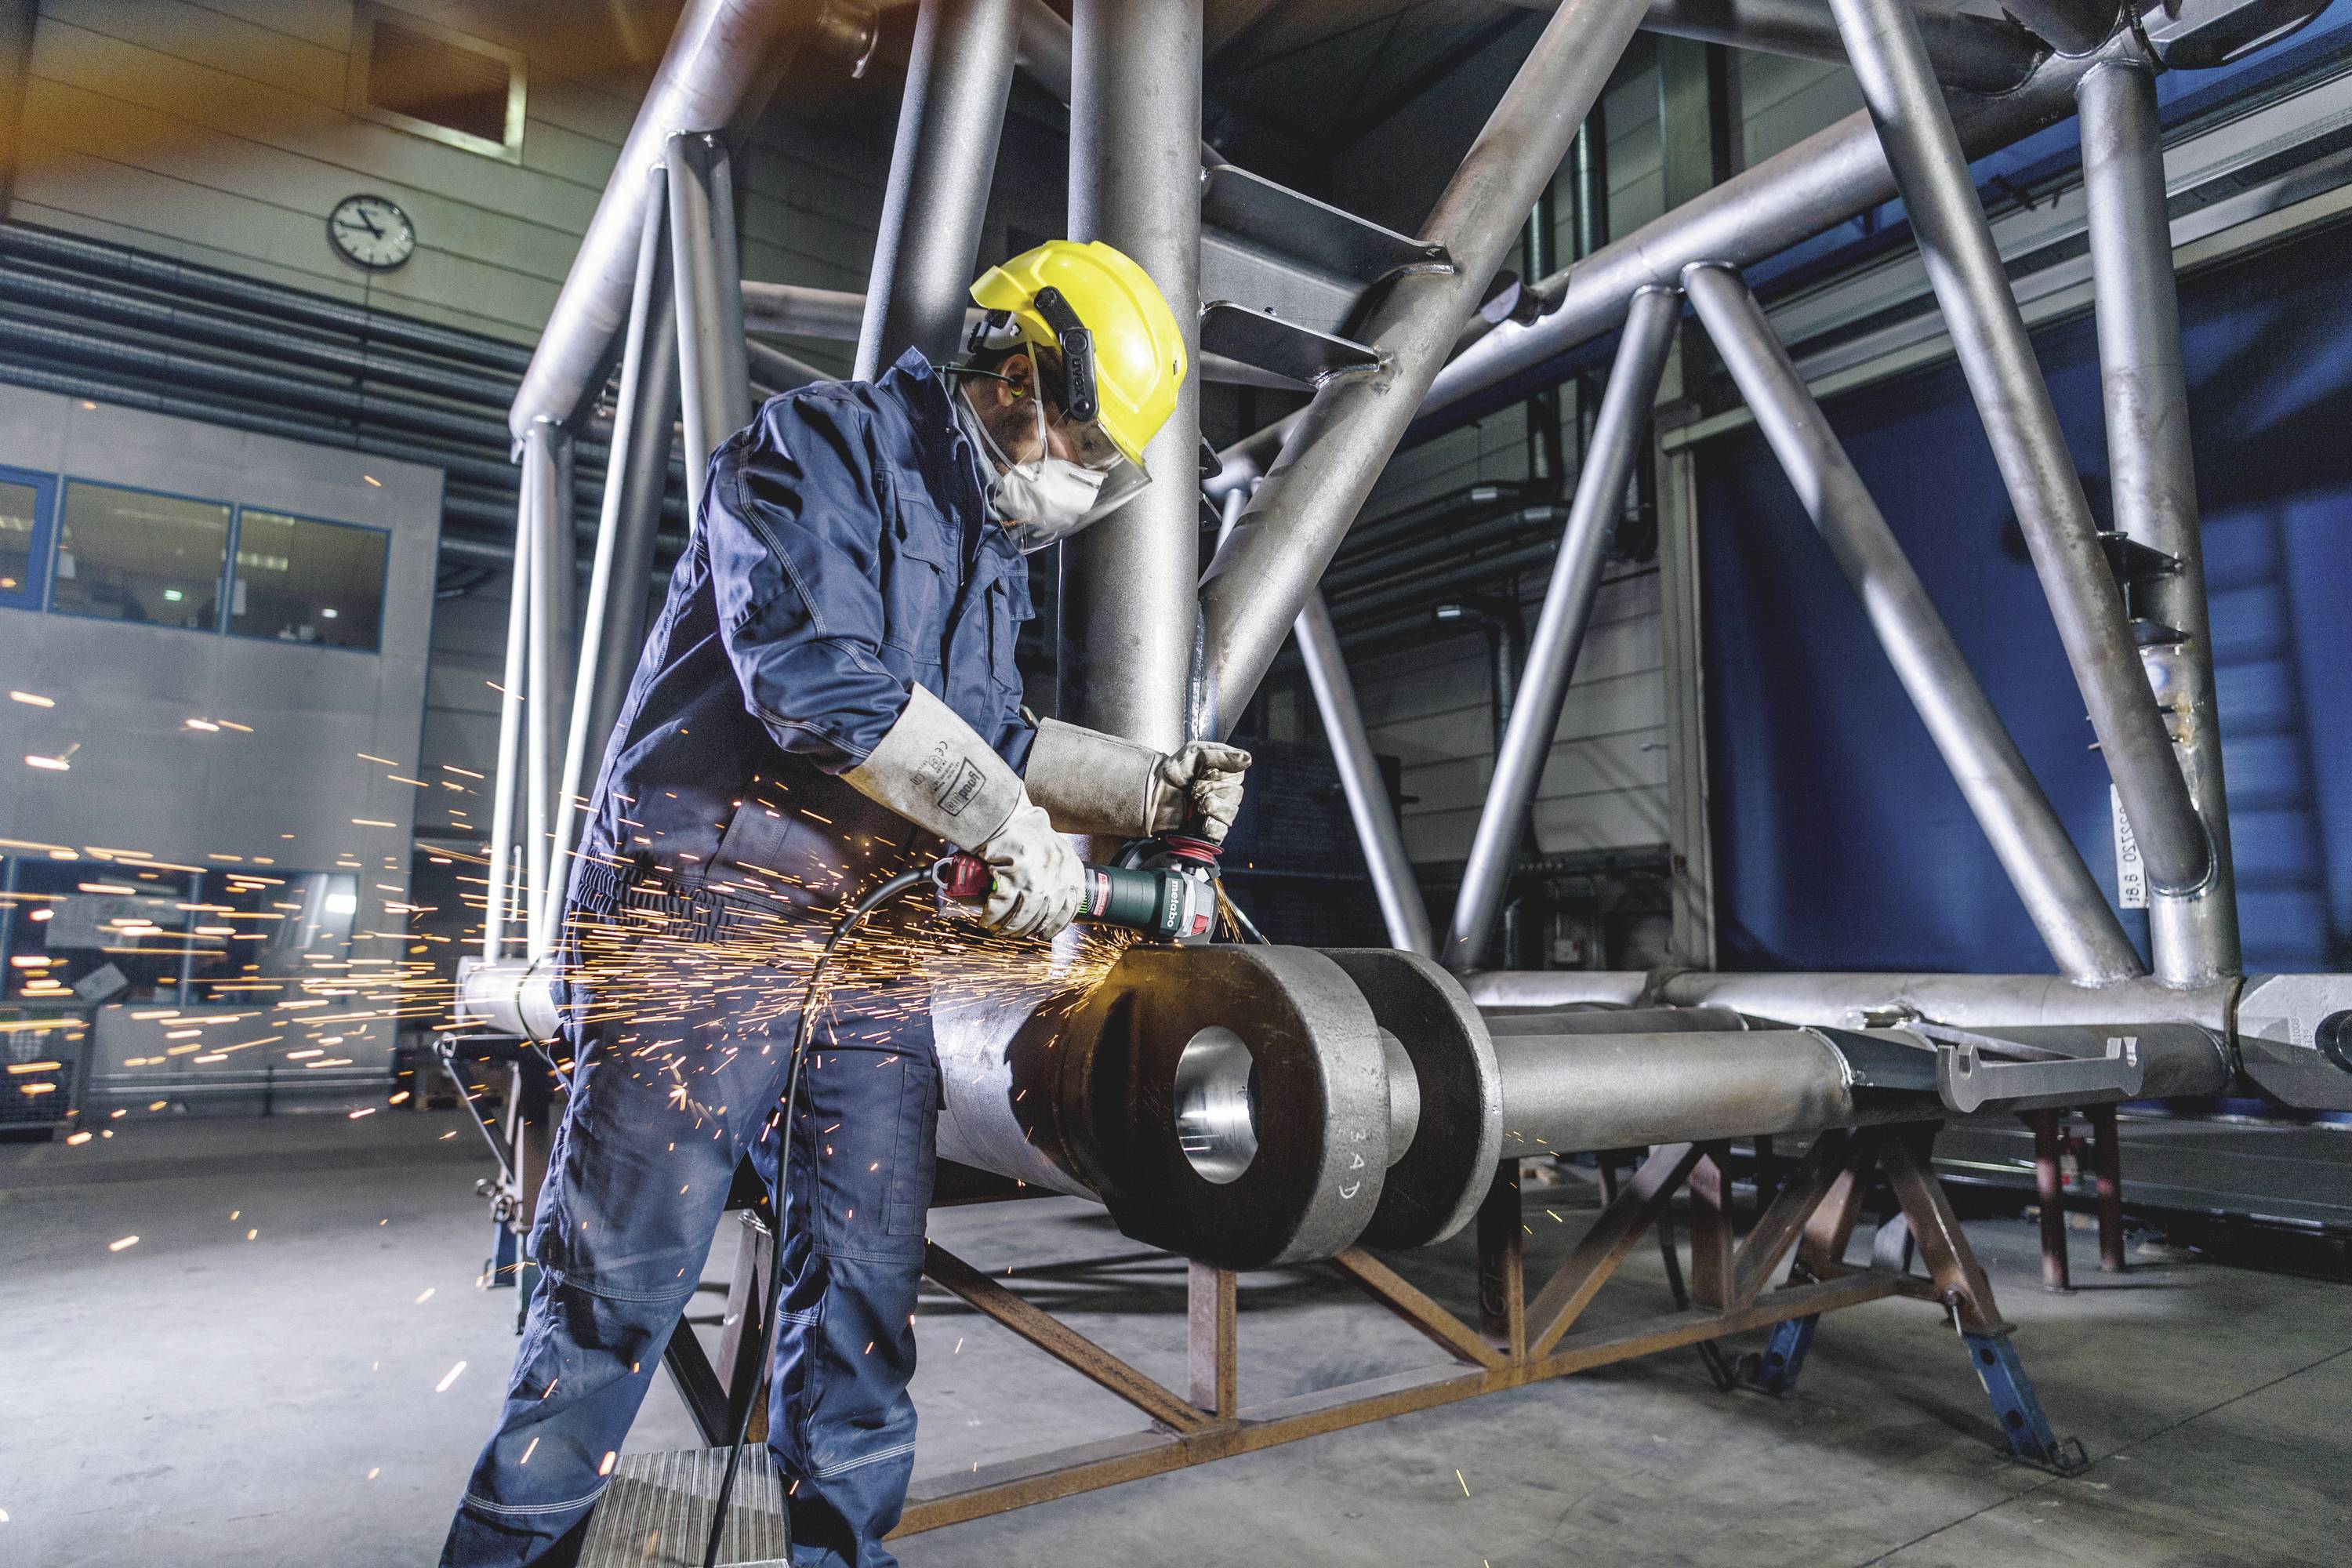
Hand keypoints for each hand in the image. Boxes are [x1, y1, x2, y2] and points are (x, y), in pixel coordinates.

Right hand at [976, 797, 1083, 938]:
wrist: (1009, 816)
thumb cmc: (1029, 831)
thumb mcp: (1057, 850)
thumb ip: (1059, 873)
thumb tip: (1051, 900)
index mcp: (1071, 870)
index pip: (1070, 908)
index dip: (1057, 925)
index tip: (1047, 933)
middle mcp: (1057, 879)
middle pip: (1043, 917)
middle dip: (1028, 930)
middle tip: (1017, 934)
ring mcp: (1036, 882)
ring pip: (1022, 917)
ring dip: (1008, 928)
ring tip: (999, 931)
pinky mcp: (1013, 880)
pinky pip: (1001, 908)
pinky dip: (992, 918)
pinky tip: (987, 921)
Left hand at [1151, 741, 1252, 842]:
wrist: (1150, 792)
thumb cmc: (1171, 771)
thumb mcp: (1194, 753)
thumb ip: (1220, 754)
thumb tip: (1246, 758)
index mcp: (1223, 774)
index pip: (1238, 776)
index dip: (1221, 776)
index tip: (1203, 773)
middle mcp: (1222, 794)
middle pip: (1235, 795)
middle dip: (1212, 790)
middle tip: (1194, 789)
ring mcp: (1215, 813)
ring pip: (1230, 814)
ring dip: (1212, 807)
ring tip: (1196, 804)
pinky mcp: (1207, 830)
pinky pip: (1222, 832)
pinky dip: (1213, 827)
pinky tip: (1203, 822)